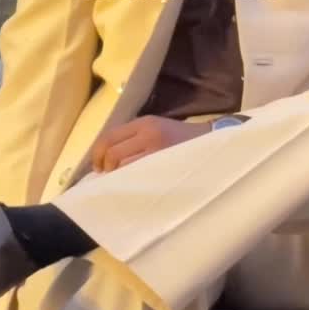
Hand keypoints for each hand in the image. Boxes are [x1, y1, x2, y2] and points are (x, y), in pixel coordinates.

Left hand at [91, 115, 210, 172]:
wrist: (212, 141)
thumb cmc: (182, 140)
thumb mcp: (157, 129)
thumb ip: (134, 138)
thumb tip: (108, 158)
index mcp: (143, 123)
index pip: (109, 136)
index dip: (97, 154)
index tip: (97, 168)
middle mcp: (147, 132)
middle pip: (112, 151)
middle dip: (105, 167)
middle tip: (107, 178)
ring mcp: (156, 148)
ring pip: (123, 164)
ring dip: (116, 176)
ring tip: (120, 183)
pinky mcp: (165, 163)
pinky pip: (138, 174)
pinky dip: (130, 181)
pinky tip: (132, 186)